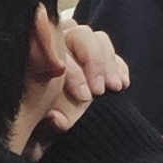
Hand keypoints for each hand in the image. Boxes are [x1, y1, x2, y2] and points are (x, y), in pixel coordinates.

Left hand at [27, 21, 130, 151]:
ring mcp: (80, 47)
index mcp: (40, 53)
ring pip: (99, 40)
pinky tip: (123, 84)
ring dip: (110, 64)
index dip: (75, 73)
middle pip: (82, 36)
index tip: (84, 95)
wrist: (51, 126)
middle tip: (101, 90)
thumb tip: (57, 117)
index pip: (60, 50)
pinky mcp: (100, 58)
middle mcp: (59, 42)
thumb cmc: (42, 123)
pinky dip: (119, 67)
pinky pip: (113, 54)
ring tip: (116, 87)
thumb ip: (50, 121)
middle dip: (95, 63)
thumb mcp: (43, 127)